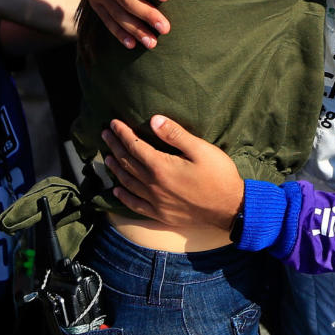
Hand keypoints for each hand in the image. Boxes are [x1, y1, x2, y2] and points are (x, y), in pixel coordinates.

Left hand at [102, 116, 242, 232]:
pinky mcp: (160, 214)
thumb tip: (154, 120)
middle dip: (115, 146)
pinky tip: (117, 190)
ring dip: (116, 168)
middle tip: (105, 135)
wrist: (229, 208)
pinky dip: (123, 196)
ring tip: (108, 157)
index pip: (135, 146)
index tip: (114, 123)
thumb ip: (176, 135)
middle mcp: (153, 184)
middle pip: (127, 162)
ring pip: (128, 182)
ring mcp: (155, 201)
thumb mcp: (201, 149)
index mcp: (161, 166)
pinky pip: (135, 204)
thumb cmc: (218, 175)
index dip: (123, 133)